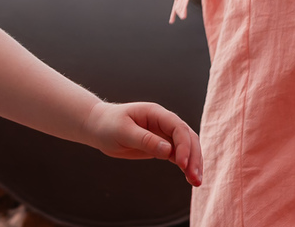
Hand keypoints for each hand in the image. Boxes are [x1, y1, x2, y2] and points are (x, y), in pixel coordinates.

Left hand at [83, 100, 202, 185]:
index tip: (182, 164)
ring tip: (196, 182)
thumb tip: (168, 151)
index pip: (177, 127)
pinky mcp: (161, 146)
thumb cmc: (108, 125)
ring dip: (193, 163)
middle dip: (194, 157)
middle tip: (194, 178)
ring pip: (187, 147)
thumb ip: (145, 140)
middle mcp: (163, 122)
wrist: (99, 127)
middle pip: (187, 137)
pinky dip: (186, 165)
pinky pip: (178, 155)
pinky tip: (190, 178)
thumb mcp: (123, 132)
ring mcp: (164, 134)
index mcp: (155, 113)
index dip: (183, 145)